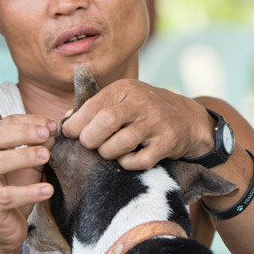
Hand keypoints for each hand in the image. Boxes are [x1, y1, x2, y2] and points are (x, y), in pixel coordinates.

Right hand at [0, 114, 56, 253]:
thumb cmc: (12, 195)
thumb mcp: (27, 168)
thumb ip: (37, 149)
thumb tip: (54, 130)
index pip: (2, 125)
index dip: (27, 120)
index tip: (51, 123)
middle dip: (22, 132)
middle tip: (47, 133)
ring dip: (22, 156)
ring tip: (46, 156)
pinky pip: (6, 197)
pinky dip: (28, 192)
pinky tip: (48, 190)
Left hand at [61, 80, 213, 169]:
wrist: (188, 118)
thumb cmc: (145, 110)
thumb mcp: (123, 98)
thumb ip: (95, 107)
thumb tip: (65, 122)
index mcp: (125, 89)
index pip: (92, 106)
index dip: (75, 124)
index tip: (71, 134)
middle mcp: (141, 103)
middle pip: (105, 122)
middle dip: (90, 139)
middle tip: (90, 145)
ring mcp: (156, 123)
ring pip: (121, 143)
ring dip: (107, 152)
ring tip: (108, 152)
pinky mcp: (167, 143)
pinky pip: (140, 160)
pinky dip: (127, 164)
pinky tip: (127, 159)